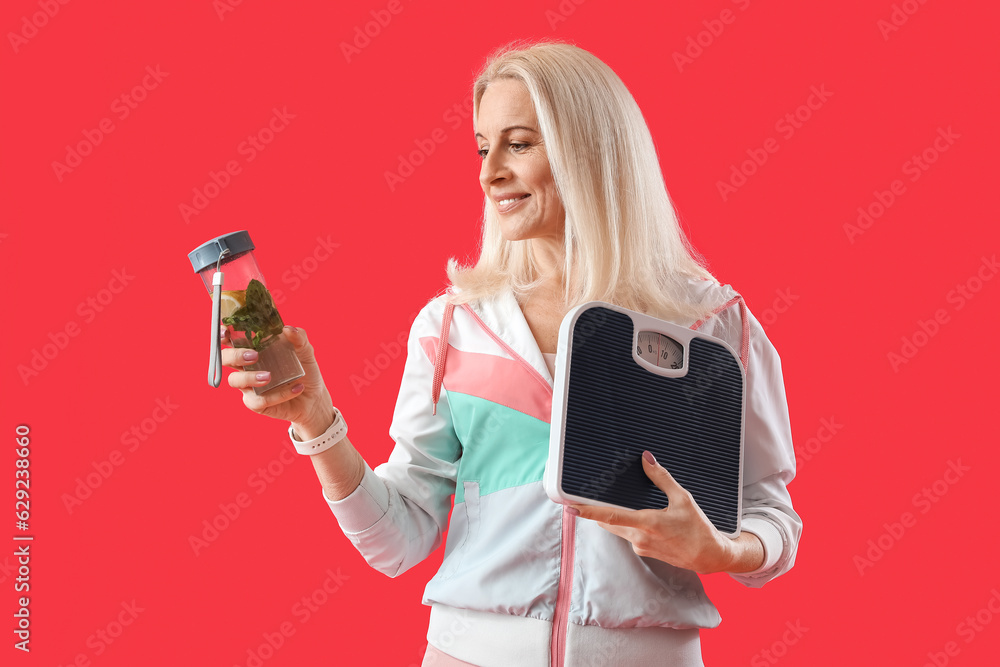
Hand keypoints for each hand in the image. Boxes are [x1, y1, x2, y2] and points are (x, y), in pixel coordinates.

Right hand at [221, 324, 335, 436]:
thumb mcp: (305, 351)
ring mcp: (249, 385)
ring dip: (250, 377)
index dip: (224, 334)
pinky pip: (258, 400)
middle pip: (225, 358)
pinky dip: (278, 394)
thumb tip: (287, 329)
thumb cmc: (303, 369)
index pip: (231, 338)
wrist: (314, 396)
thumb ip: (299, 337)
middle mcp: (246, 366)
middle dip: (234, 355)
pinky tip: (296, 388)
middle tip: (254, 356)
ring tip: (270, 376)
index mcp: (254, 348)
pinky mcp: (256, 403)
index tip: (227, 331)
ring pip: (235, 380)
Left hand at [568, 451, 749, 573]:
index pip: (610, 516)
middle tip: (587, 496)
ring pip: (617, 528)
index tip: (570, 506)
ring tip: (613, 502)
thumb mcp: (683, 499)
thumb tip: (646, 459)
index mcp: (647, 524)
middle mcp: (639, 538)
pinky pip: (629, 535)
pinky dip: (627, 525)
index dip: (588, 511)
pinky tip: (639, 517)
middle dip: (598, 510)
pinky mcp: (645, 551)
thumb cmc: (699, 528)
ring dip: (613, 517)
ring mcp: (641, 547)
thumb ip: (662, 479)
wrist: (709, 557)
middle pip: (608, 521)